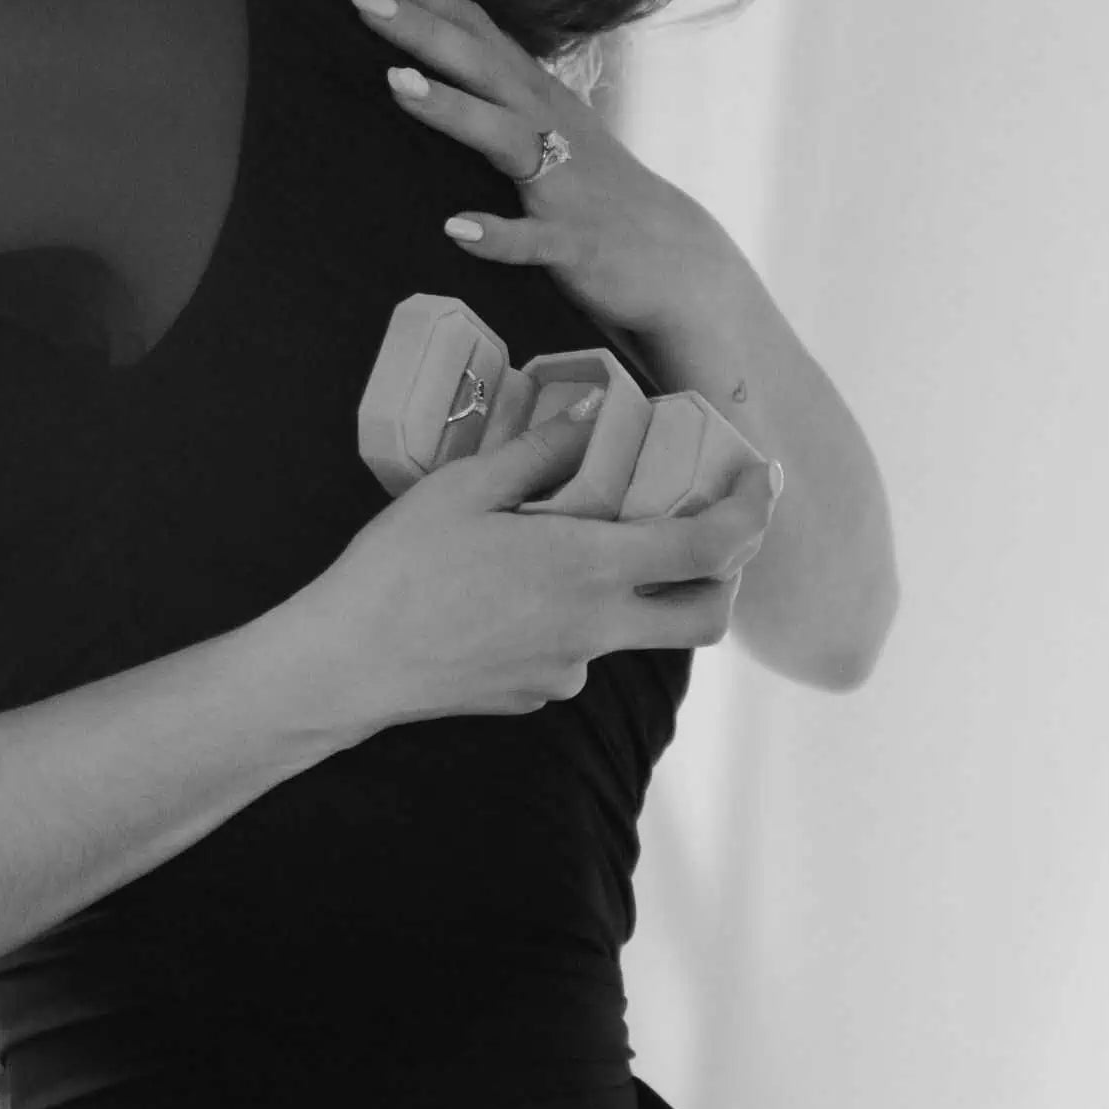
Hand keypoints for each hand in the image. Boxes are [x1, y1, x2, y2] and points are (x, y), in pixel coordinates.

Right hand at [307, 405, 780, 726]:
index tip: (763, 482)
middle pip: (706, 618)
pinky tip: (514, 596)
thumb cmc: (397, 568)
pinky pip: (576, 654)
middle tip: (714, 532)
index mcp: (587, 567)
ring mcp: (567, 670)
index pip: (709, 548)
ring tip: (577, 549)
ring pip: (633, 633)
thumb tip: (593, 414)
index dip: (752, 513)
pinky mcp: (535, 695)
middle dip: (727, 577)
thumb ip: (539, 451)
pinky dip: (571, 620)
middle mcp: (594, 628)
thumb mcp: (463, 488)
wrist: (346, 664)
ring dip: (633, 593)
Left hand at [337, 0, 725, 335]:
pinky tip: (456, 229)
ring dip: (452, 110)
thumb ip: (489, 88)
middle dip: (420, 28)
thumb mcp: (540, 123)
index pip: (470, 26)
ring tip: (394, 84)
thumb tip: (419, 55)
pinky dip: (497, 235)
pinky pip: (532, 240)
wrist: (671, 255)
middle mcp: (545, 123)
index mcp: (530, 93)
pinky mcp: (573, 242)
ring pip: (504, 137)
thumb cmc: (589, 186)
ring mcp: (563, 181)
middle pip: (480, 64)